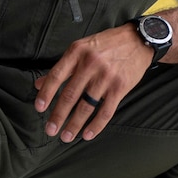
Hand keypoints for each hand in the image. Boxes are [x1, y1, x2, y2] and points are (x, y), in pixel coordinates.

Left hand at [33, 24, 149, 141]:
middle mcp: (91, 64)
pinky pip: (106, 111)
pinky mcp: (120, 87)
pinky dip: (96, 125)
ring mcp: (106, 76)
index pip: (57, 76)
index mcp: (77, 52)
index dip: (46, 94)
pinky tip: (88, 134)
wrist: (138, 40)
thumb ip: (62, 68)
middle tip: (50, 130)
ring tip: (66, 136)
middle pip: (70, 95)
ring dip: (74, 124)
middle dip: (58, 115)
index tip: (39, 108)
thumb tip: (39, 84)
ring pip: (87, 106)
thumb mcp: (82, 48)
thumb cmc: (108, 44)